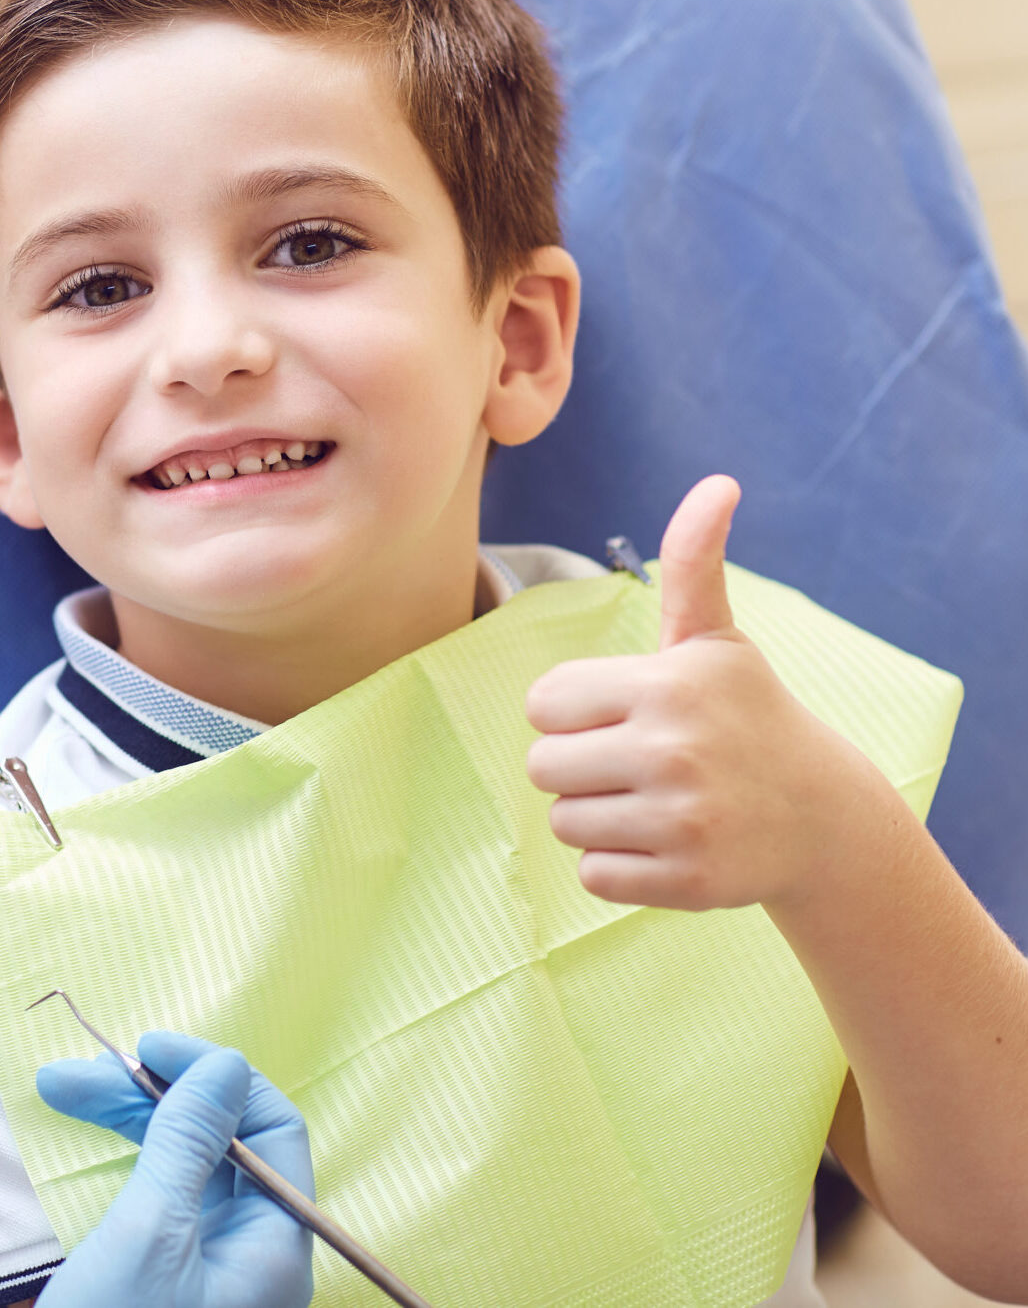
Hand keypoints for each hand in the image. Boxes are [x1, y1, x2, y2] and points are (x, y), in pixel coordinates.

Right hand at [37, 1032, 313, 1307]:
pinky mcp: (168, 1285)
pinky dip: (123, 1162)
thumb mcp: (149, 1234)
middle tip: (76, 1072)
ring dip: (125, 1121)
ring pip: (182, 1165)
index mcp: (277, 1247)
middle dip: (150, 1096)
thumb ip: (188, 1142)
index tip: (150, 1049)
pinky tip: (84, 1137)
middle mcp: (253, 1256)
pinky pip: (161, 1200)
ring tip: (58, 1089)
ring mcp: (211, 1272)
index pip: (271, 1128)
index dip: (214, 1076)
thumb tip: (224, 1064)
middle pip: (220, 1141)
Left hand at [525, 475, 862, 912]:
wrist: (820, 816)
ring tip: (653, 801)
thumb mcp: (715, 638)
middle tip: (635, 762)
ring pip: (564, 823)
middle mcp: (673, 750)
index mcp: (666, 684)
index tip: (621, 713)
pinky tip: (666, 842)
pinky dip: (618, 866)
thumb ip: (693, 561)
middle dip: (578, 766)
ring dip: (596, 817)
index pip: (542, 703)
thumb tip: (718, 482)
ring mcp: (681, 820)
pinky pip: (593, 875)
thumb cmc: (746, 714)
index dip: (572, 711)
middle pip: (543, 767)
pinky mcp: (685, 881)